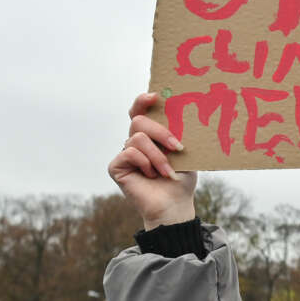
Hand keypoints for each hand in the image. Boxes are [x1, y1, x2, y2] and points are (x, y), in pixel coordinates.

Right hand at [108, 92, 197, 229]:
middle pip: (138, 121)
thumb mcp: (183, 152)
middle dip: (160, 132)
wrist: (174, 204)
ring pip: (137, 138)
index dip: (143, 101)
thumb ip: (176, 133)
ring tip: (167, 172)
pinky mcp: (116, 166)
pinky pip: (129, 153)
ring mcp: (125, 153)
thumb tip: (181, 112)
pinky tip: (150, 175)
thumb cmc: (181, 178)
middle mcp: (135, 141)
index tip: (156, 96)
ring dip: (157, 156)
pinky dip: (145, 163)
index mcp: (151, 135)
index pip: (141, 111)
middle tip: (177, 147)